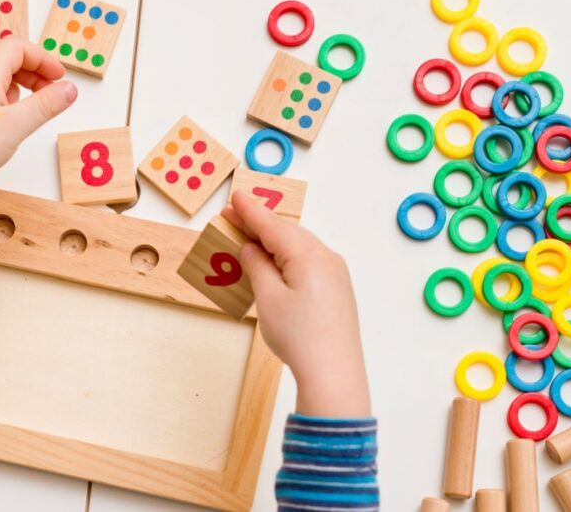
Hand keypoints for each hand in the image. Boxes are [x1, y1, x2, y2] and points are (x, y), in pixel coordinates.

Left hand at [0, 38, 78, 195]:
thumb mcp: (17, 126)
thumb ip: (46, 105)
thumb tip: (69, 88)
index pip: (17, 47)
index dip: (43, 58)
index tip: (60, 77)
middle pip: (7, 59)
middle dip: (34, 71)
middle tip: (52, 92)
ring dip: (21, 86)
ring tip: (32, 110)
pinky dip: (6, 99)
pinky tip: (9, 121)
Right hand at [222, 191, 370, 417]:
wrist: (334, 372)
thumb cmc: (299, 336)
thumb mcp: (268, 298)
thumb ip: (257, 267)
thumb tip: (251, 249)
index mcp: (308, 255)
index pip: (273, 225)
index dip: (250, 212)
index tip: (234, 198)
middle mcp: (326, 258)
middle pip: (288, 232)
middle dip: (260, 224)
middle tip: (232, 217)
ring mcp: (335, 274)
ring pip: (299, 246)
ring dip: (273, 241)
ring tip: (249, 239)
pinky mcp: (337, 290)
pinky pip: (309, 262)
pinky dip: (288, 256)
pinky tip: (275, 263)